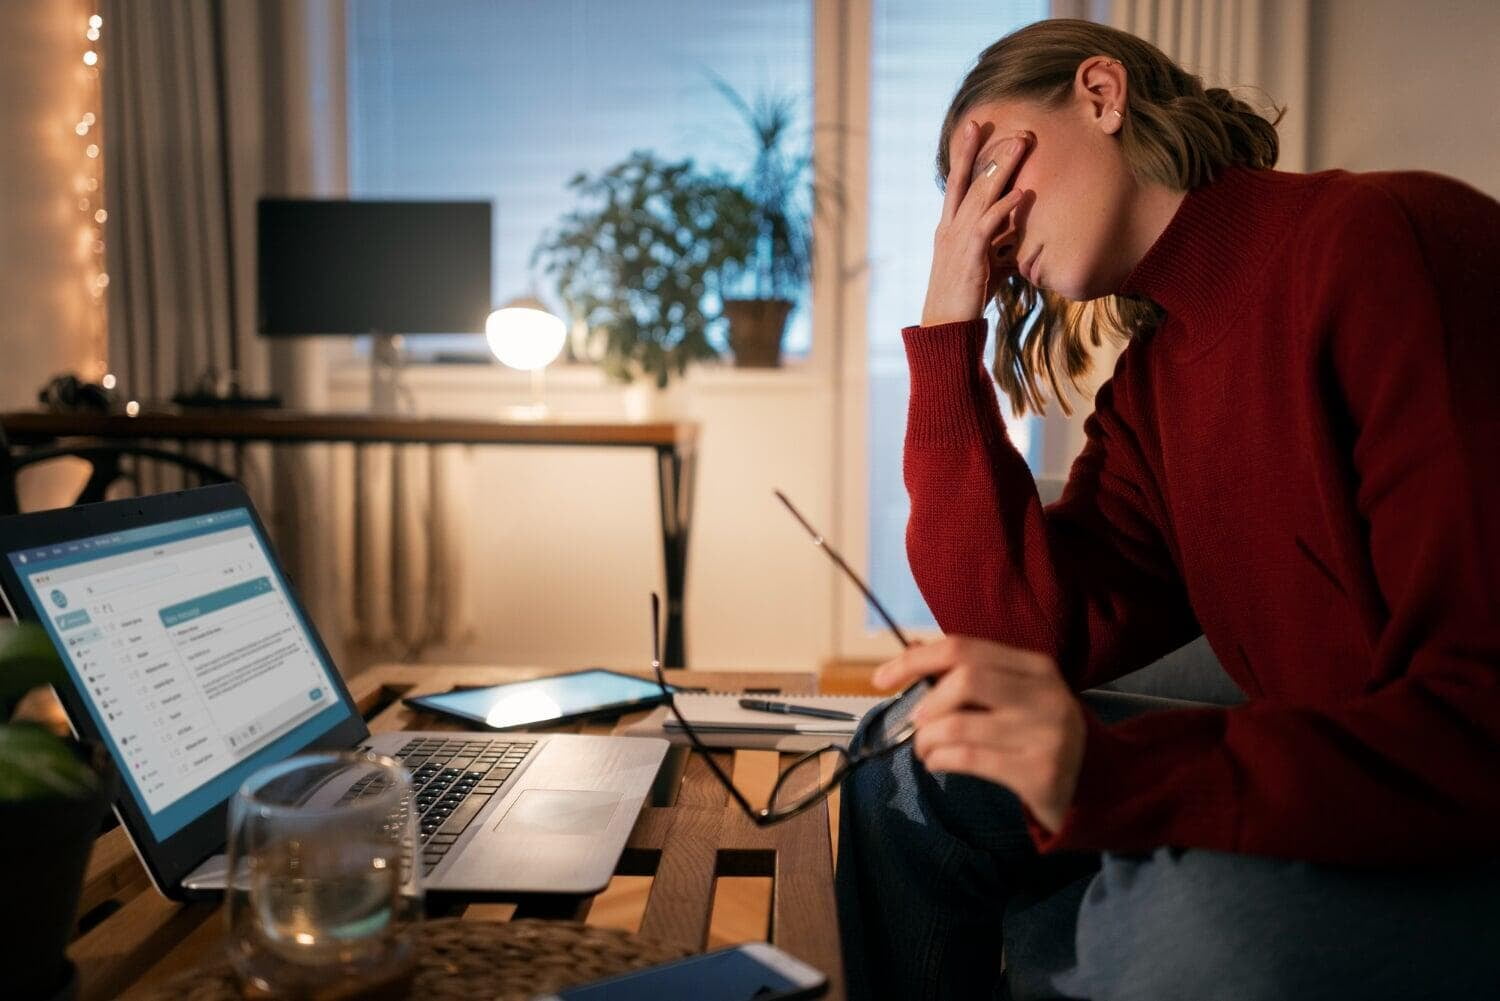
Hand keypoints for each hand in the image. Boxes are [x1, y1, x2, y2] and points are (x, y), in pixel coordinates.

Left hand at [873, 636, 1084, 833]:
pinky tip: (938, 764)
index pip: (963, 648)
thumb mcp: (1016, 696)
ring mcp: (1047, 733)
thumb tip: (912, 653)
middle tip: (917, 724)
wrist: (1094, 784)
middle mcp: (1045, 694)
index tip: (882, 678)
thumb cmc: (1038, 734)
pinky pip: (969, 759)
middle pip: (964, 679)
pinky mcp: (1040, 771)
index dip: (915, 659)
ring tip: (926, 749)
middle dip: (926, 703)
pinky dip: (940, 760)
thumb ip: (972, 674)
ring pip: (959, 724)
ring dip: (927, 739)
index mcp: (1036, 667)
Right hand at [920, 122, 1033, 327]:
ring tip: (1021, 144)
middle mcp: (950, 228)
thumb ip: (1000, 246)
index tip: (975, 126)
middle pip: (970, 180)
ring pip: (979, 194)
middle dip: (990, 151)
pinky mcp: (970, 257)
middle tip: (1012, 128)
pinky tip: (1021, 193)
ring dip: (1002, 167)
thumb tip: (1022, 238)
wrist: (945, 327)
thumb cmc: (966, 298)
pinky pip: (988, 225)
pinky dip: (1004, 207)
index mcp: (949, 227)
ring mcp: (957, 241)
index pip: (957, 182)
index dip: (966, 154)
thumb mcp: (984, 264)